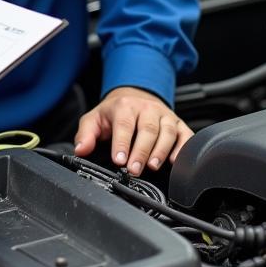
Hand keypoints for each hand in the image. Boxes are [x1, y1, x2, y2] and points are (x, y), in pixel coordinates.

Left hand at [73, 86, 192, 175]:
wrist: (134, 96)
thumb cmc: (114, 112)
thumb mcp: (94, 119)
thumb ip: (85, 134)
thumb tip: (81, 150)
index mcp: (125, 106)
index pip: (124, 124)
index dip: (122, 143)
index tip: (119, 161)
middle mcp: (147, 108)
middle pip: (147, 129)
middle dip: (141, 151)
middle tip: (134, 170)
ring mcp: (164, 115)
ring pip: (167, 132)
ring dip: (161, 151)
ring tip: (152, 166)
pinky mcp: (178, 123)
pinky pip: (185, 134)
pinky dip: (183, 148)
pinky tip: (176, 161)